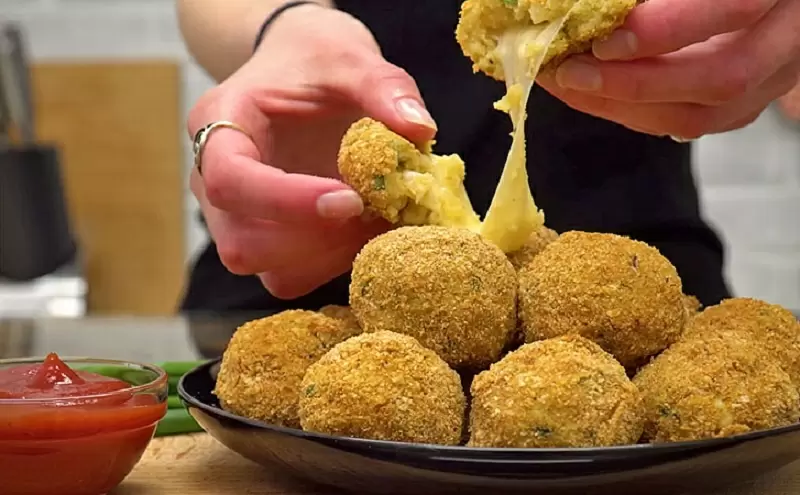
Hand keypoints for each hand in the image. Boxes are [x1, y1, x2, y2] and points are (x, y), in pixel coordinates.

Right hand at [187, 6, 436, 298]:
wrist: (300, 71)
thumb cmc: (316, 61)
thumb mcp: (351, 58)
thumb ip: (385, 88)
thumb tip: (420, 130)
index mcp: (220, 125)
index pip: (230, 181)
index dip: (287, 202)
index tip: (349, 199)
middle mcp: (214, 180)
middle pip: (240, 243)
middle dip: (315, 240)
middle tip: (370, 212)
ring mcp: (236, 216)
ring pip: (266, 268)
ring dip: (329, 257)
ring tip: (375, 219)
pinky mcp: (267, 238)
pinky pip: (291, 274)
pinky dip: (333, 263)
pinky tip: (365, 230)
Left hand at [538, 0, 799, 138]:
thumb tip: (592, 3)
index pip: (734, 8)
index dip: (665, 30)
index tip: (605, 40)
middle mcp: (791, 37)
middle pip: (723, 78)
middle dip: (633, 83)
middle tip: (571, 72)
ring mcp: (778, 75)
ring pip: (707, 116)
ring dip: (626, 107)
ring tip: (571, 86)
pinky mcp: (755, 99)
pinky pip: (697, 123)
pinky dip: (640, 114)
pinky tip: (599, 98)